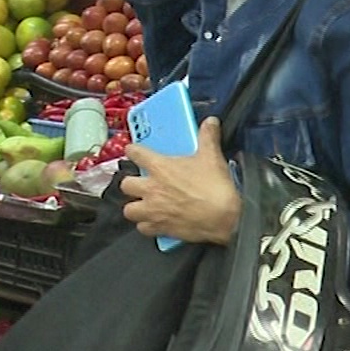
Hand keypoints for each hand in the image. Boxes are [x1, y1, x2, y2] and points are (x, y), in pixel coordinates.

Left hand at [119, 118, 239, 244]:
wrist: (224, 218)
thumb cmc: (215, 187)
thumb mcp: (212, 157)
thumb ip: (208, 137)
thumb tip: (210, 122)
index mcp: (160, 168)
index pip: (135, 153)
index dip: (133, 151)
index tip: (133, 151)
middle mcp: (151, 189)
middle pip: (125, 185)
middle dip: (131, 184)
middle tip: (141, 183)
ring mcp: (153, 210)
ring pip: (129, 209)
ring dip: (135, 207)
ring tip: (144, 204)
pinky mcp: (159, 228)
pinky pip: (143, 228)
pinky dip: (146, 225)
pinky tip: (154, 222)